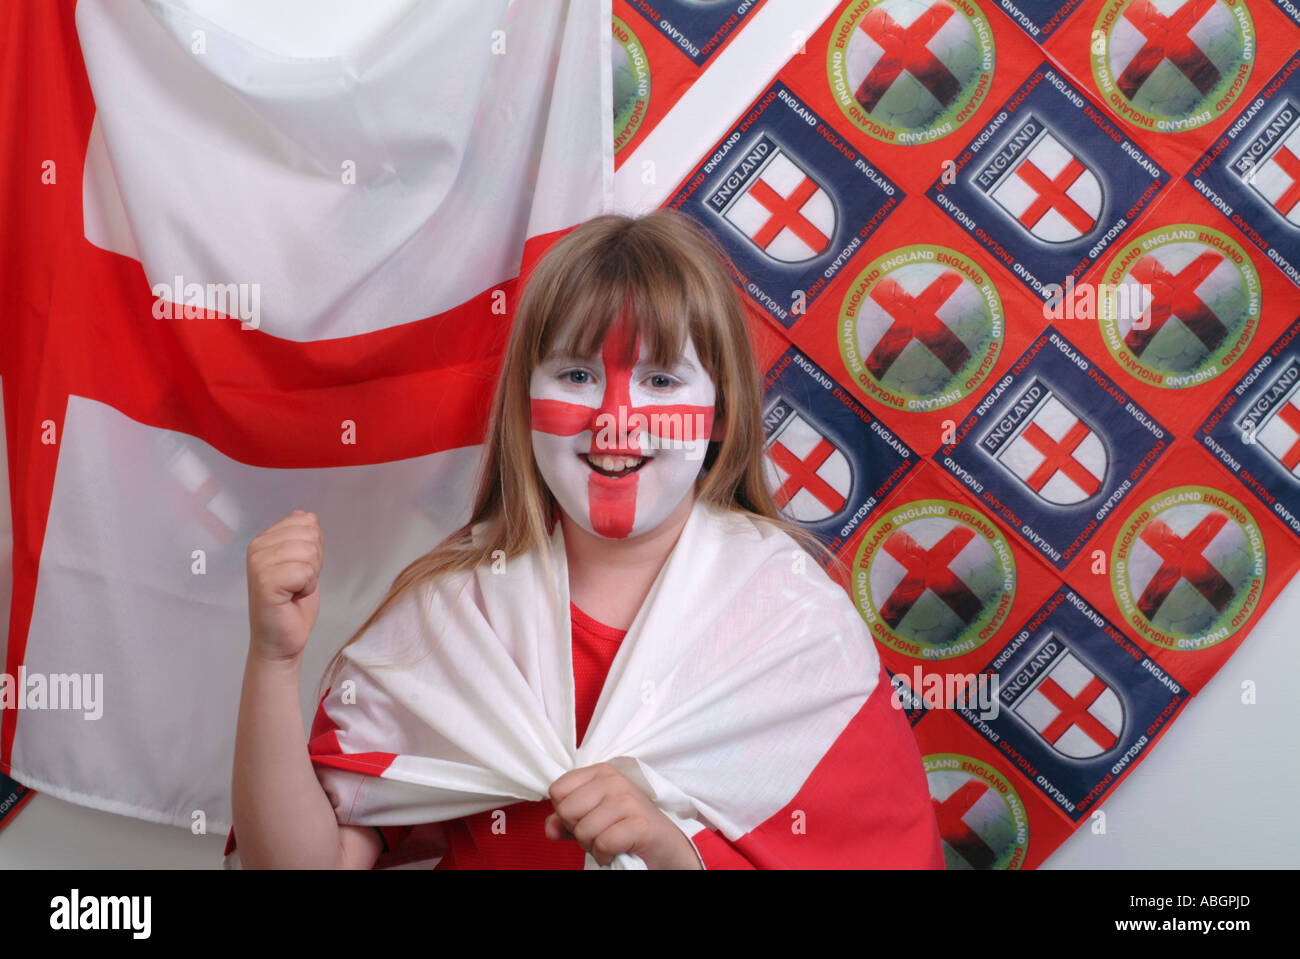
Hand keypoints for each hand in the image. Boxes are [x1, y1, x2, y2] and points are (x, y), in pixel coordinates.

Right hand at [245, 510, 323, 663]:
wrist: (281, 639)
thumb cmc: (292, 604)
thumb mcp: (303, 563)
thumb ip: (301, 538)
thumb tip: (304, 514)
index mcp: (264, 539)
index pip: (307, 522)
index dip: (314, 548)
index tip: (300, 570)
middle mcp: (257, 548)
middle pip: (310, 535)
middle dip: (314, 561)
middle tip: (298, 582)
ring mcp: (258, 564)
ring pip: (308, 552)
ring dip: (311, 576)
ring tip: (294, 590)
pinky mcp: (265, 582)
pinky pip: (304, 571)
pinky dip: (307, 587)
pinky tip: (292, 597)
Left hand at [545, 762, 702, 869]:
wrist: (667, 847)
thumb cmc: (626, 830)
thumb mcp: (591, 821)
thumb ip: (566, 822)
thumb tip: (549, 828)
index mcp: (600, 772)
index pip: (558, 790)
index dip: (565, 812)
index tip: (586, 818)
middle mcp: (614, 780)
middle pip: (567, 810)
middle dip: (578, 831)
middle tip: (600, 833)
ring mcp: (628, 800)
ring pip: (583, 829)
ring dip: (593, 846)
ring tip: (611, 842)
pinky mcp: (639, 823)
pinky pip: (603, 843)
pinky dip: (605, 855)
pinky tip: (617, 852)